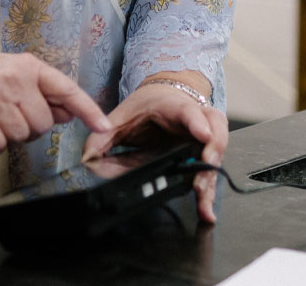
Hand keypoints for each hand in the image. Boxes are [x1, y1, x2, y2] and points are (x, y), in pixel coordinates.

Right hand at [0, 52, 111, 149]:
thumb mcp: (14, 73)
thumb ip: (42, 94)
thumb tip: (69, 114)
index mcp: (28, 66)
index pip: (66, 89)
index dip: (88, 110)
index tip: (105, 127)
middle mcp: (15, 78)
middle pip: (42, 123)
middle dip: (29, 126)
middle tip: (10, 113)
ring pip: (22, 136)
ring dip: (10, 135)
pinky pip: (0, 142)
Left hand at [82, 79, 228, 223]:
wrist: (164, 96)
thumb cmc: (148, 105)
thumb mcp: (123, 115)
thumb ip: (104, 135)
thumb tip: (87, 157)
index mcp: (176, 106)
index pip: (189, 112)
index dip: (197, 123)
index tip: (202, 135)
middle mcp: (198, 121)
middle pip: (214, 135)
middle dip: (210, 157)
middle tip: (199, 178)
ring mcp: (206, 138)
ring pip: (217, 156)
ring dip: (210, 179)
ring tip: (202, 200)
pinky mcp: (205, 155)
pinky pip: (211, 171)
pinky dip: (209, 190)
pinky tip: (205, 209)